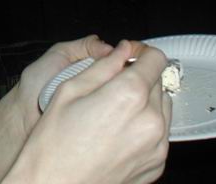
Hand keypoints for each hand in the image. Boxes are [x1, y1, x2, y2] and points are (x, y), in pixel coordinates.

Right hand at [4, 40, 171, 183]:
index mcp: (129, 95)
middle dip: (138, 78)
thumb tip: (122, 50)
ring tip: (113, 112)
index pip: (156, 59)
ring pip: (162, 107)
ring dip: (144, 102)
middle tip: (111, 87)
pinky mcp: (156, 164)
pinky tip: (117, 131)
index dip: (141, 52)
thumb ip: (103, 66)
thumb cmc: (54, 144)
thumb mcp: (70, 90)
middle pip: (158, 82)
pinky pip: (159, 133)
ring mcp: (156, 145)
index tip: (129, 55)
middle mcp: (149, 120)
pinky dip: (144, 126)